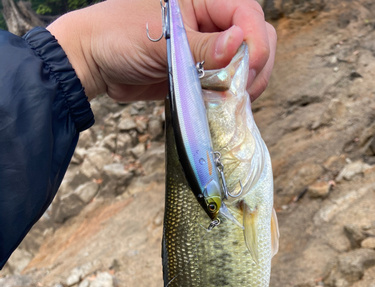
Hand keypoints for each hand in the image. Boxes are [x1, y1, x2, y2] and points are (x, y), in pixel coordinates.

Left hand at [48, 0, 275, 101]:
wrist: (94, 63)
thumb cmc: (118, 37)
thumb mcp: (161, 40)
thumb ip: (201, 46)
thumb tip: (238, 45)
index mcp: (202, 0)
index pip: (246, 13)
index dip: (254, 39)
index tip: (250, 66)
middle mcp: (209, 21)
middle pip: (255, 37)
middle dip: (257, 64)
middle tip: (244, 91)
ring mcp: (206, 48)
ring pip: (245, 63)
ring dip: (246, 83)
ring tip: (233, 100)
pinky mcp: (199, 73)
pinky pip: (226, 83)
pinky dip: (230, 96)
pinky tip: (224, 105)